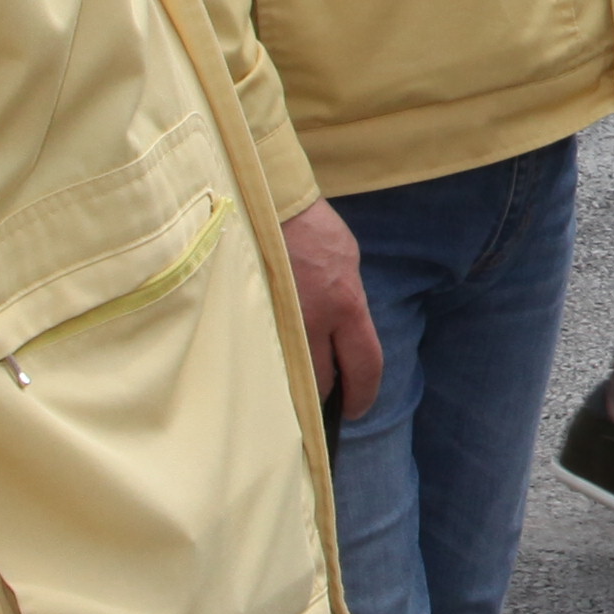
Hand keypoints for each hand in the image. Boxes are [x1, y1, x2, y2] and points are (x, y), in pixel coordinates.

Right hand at [279, 201, 380, 423]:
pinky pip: (260, 355)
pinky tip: (263, 368)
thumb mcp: (348, 264)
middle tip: (318, 404)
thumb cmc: (314, 230)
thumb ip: (348, 303)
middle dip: (322, 397)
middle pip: (320, 381)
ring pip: (286, 375)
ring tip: (289, 387)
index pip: (364, 366)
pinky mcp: (249, 314)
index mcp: (346, 305)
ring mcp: (277, 321)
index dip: (363, 395)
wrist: (271, 203)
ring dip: (290, 384)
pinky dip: (265, 365)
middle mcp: (313, 320)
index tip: (356, 410)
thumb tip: (343, 334)